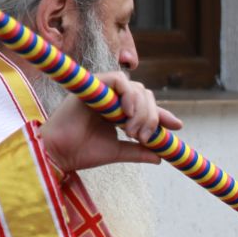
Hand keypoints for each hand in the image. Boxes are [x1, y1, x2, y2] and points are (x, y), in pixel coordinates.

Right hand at [40, 71, 182, 173]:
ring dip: (142, 110)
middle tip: (143, 137)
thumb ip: (138, 151)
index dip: (163, 115)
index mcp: (118, 111)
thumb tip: (161, 157)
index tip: (177, 126)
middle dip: (152, 116)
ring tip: (132, 131)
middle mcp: (113, 98)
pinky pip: (119, 79)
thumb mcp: (118, 151)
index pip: (147, 107)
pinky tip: (126, 113)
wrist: (59, 154)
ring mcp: (103, 90)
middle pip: (146, 96)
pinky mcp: (93, 85)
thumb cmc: (82, 152)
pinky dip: (128, 94)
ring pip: (136, 88)